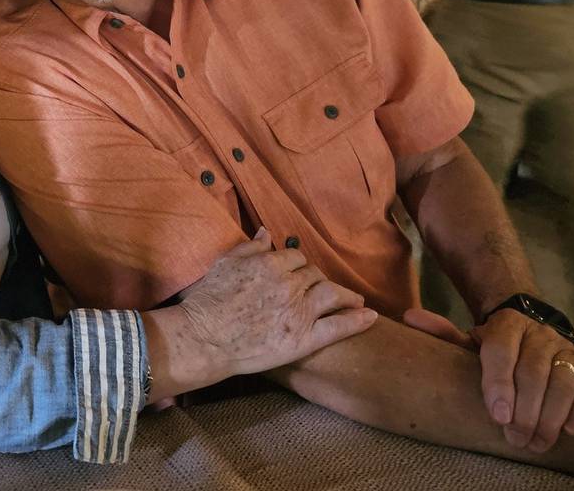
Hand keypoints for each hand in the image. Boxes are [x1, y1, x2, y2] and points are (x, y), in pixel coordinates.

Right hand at [177, 229, 376, 378]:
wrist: (203, 338)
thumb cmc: (208, 300)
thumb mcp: (225, 264)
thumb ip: (250, 248)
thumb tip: (267, 234)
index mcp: (270, 264)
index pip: (296, 258)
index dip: (297, 266)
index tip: (297, 274)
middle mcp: (289, 284)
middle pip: (314, 275)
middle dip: (318, 280)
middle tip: (321, 289)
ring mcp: (299, 312)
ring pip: (331, 294)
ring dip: (345, 296)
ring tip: (354, 300)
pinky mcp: (304, 339)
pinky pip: (338, 326)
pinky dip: (357, 320)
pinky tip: (370, 317)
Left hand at [403, 307, 573, 451]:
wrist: (534, 331)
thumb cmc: (497, 349)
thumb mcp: (470, 343)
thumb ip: (444, 335)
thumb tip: (410, 318)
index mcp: (505, 325)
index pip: (500, 351)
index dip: (499, 383)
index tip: (497, 415)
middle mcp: (539, 333)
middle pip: (534, 370)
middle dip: (525, 409)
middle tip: (515, 438)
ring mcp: (568, 348)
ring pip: (565, 378)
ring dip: (552, 415)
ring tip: (538, 442)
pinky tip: (573, 428)